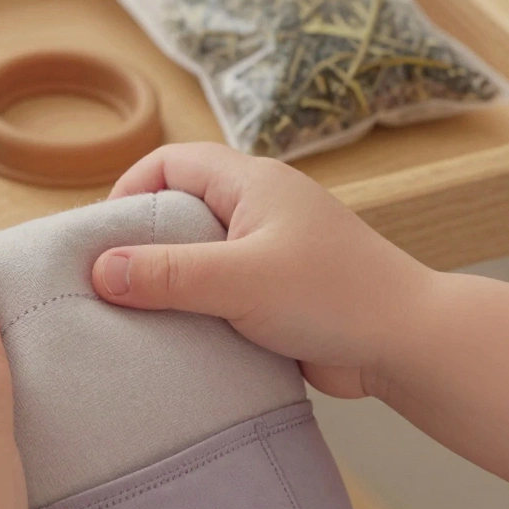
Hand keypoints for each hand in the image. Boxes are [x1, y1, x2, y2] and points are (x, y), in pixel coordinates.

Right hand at [91, 143, 432, 398]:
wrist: (409, 346)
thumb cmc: (335, 297)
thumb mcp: (239, 280)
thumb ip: (167, 274)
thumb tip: (98, 270)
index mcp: (252, 183)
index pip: (171, 162)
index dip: (130, 190)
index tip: (101, 237)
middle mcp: (259, 210)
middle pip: (180, 209)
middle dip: (142, 242)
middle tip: (109, 282)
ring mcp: (270, 253)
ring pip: (199, 256)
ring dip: (169, 282)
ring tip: (134, 315)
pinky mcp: (277, 295)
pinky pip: (220, 293)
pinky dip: (195, 311)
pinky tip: (176, 340)